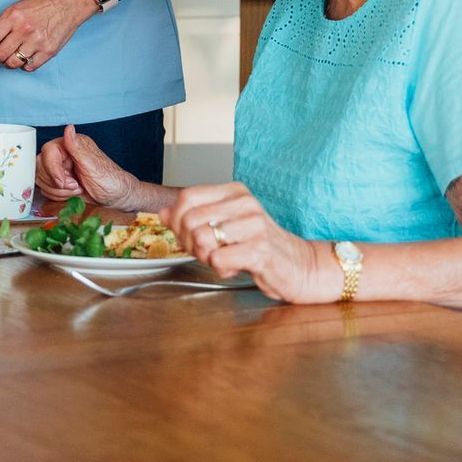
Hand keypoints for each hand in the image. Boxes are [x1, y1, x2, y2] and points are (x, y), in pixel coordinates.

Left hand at [0, 0, 98, 71]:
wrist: (69, 1)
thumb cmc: (42, 2)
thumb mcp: (17, 7)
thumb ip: (3, 25)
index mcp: (13, 16)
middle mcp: (24, 29)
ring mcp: (37, 41)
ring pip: (13, 63)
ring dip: (8, 63)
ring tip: (10, 57)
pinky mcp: (49, 51)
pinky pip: (29, 67)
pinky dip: (23, 66)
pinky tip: (24, 58)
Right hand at [34, 125, 139, 209]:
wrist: (116, 198)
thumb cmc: (111, 181)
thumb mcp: (94, 165)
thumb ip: (77, 147)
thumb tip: (68, 128)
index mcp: (72, 145)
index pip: (48, 151)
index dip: (52, 169)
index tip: (63, 181)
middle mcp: (63, 154)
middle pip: (41, 166)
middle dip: (56, 182)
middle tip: (75, 186)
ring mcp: (59, 168)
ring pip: (41, 179)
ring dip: (58, 190)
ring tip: (77, 189)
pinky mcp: (57, 181)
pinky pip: (45, 189)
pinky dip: (57, 196)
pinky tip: (72, 194)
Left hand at [160, 182, 324, 301]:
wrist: (300, 267)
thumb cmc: (260, 246)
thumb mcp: (225, 226)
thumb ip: (193, 218)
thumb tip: (162, 213)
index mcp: (235, 192)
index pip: (187, 197)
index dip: (177, 220)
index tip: (185, 235)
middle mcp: (245, 203)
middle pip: (190, 220)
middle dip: (189, 243)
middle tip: (206, 253)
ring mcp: (254, 225)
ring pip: (201, 239)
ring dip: (205, 257)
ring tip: (222, 259)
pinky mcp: (260, 249)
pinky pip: (218, 259)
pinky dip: (220, 269)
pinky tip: (235, 267)